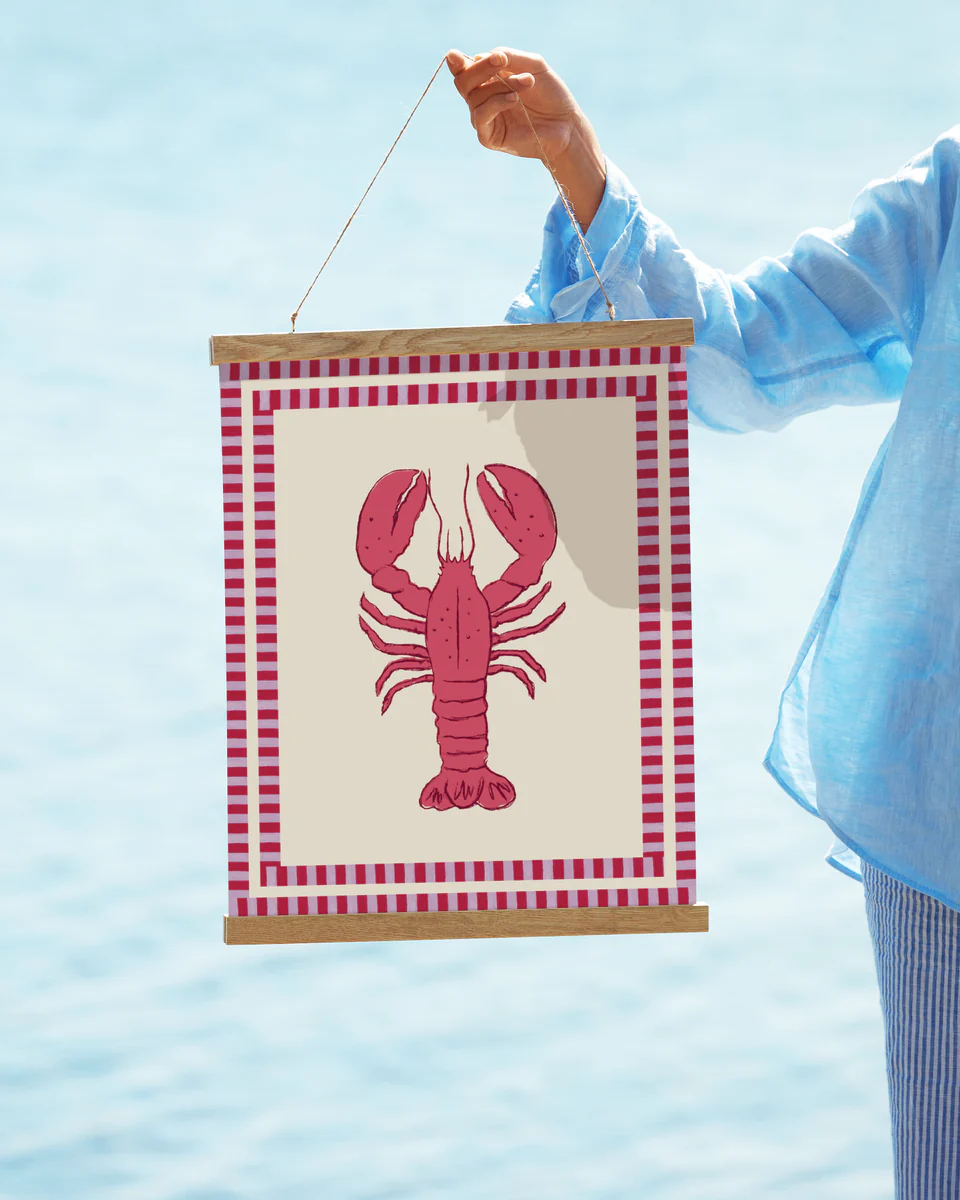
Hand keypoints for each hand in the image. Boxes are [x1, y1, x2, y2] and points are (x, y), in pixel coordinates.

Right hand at [445, 48, 606, 229]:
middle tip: (503, 60)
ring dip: (502, 84)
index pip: (464, 69)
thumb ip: (508, 56)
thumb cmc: (550, 94)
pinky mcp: (489, 137)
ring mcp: (485, 119)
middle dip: (481, 68)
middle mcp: (482, 99)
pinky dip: (496, 103)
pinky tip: (514, 99)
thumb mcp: (532, 65)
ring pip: (474, 97)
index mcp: (488, 80)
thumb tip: (477, 56)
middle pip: (463, 81)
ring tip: (527, 82)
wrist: (566, 124)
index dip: (457, 61)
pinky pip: (481, 117)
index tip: (455, 54)